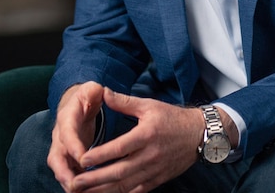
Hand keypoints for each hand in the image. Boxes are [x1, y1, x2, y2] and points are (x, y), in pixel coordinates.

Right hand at [47, 82, 105, 189]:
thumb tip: (101, 91)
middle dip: (64, 173)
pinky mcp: (67, 157)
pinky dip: (75, 184)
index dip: (74, 147)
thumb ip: (94, 90)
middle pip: (56, 157)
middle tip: (74, 186)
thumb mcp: (91, 89)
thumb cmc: (87, 97)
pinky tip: (86, 192)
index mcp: (66, 118)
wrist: (77, 103)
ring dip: (68, 182)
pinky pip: (68, 172)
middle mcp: (60, 135)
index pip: (67, 133)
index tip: (84, 159)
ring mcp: (62, 148)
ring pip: (60, 168)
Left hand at [67, 88, 203, 192]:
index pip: (119, 148)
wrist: (199, 134)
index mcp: (146, 134)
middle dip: (95, 179)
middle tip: (75, 183)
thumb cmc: (172, 118)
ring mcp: (154, 170)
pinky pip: (137, 191)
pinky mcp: (158, 180)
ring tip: (84, 192)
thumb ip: (124, 102)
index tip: (81, 159)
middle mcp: (150, 155)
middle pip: (119, 171)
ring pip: (126, 185)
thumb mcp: (149, 105)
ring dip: (104, 190)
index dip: (99, 155)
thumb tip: (103, 93)